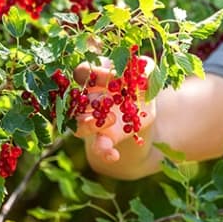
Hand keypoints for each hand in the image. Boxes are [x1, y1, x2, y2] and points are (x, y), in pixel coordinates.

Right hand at [72, 54, 155, 174]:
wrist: (144, 111)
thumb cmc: (139, 86)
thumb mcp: (146, 76)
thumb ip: (145, 68)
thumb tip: (142, 65)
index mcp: (94, 79)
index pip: (82, 73)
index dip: (93, 73)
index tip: (113, 76)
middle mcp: (88, 100)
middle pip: (76, 100)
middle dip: (90, 98)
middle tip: (107, 97)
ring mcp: (92, 120)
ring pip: (78, 125)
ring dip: (89, 124)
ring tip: (111, 120)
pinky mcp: (103, 138)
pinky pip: (97, 147)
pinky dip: (104, 152)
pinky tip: (114, 156)